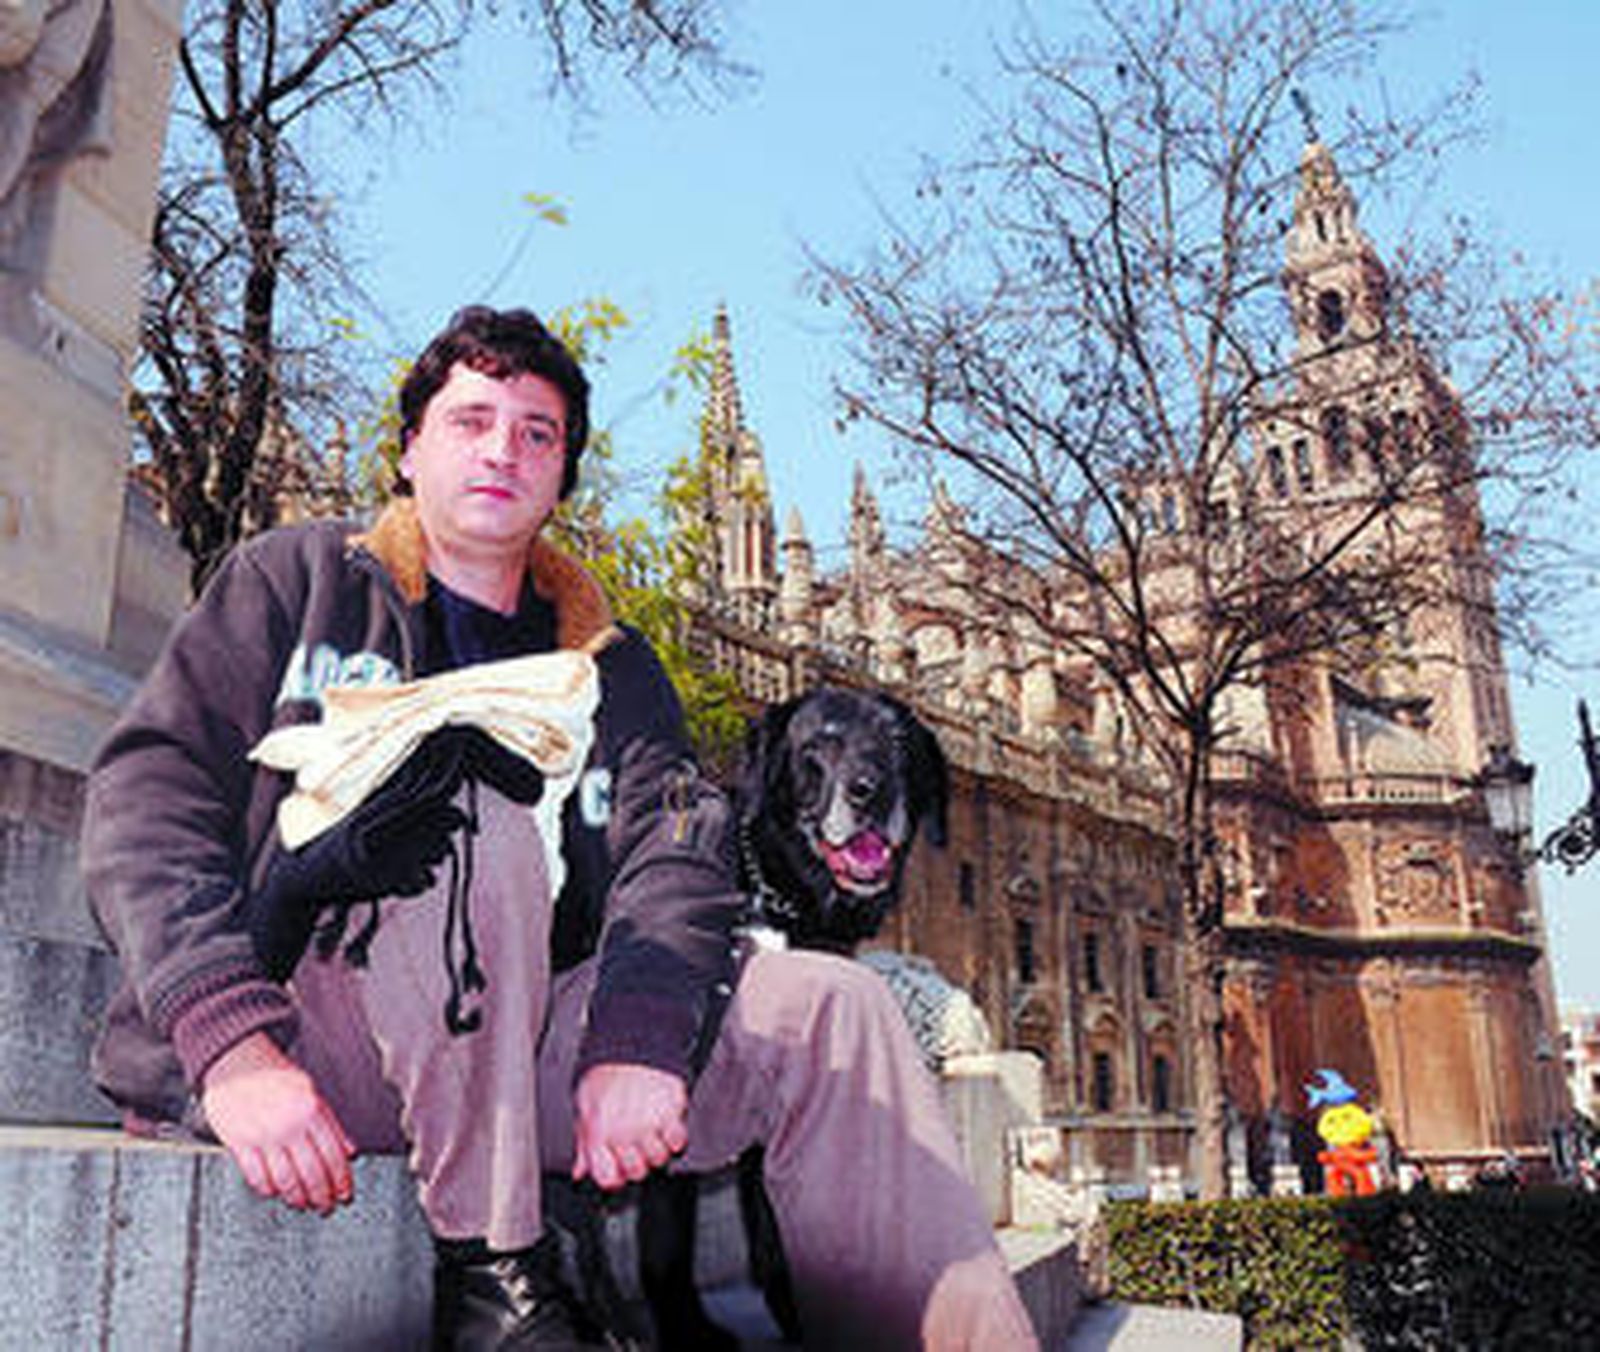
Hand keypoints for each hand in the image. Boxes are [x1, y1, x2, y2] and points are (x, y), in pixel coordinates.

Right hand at [201, 1032, 355, 1214]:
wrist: (236, 1058)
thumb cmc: (274, 1073)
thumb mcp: (312, 1091)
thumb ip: (332, 1123)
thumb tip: (351, 1150)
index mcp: (312, 1111)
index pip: (333, 1154)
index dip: (341, 1179)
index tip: (345, 1193)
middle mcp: (289, 1125)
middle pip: (311, 1172)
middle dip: (322, 1195)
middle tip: (327, 1207)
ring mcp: (263, 1135)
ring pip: (285, 1179)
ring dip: (297, 1197)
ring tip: (303, 1204)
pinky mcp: (238, 1142)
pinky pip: (256, 1175)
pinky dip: (267, 1189)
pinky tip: (275, 1193)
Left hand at [571, 1063, 688, 1190]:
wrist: (636, 1043)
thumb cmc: (608, 1072)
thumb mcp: (585, 1104)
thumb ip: (583, 1141)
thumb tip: (580, 1169)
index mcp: (598, 1131)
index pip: (607, 1177)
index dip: (613, 1175)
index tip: (617, 1167)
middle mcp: (623, 1131)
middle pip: (636, 1171)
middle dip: (636, 1163)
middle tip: (635, 1147)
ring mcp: (648, 1123)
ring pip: (658, 1159)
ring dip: (656, 1150)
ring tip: (651, 1134)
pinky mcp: (671, 1113)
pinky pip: (678, 1140)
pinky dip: (674, 1138)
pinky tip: (667, 1127)